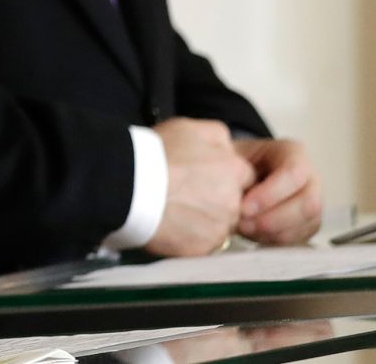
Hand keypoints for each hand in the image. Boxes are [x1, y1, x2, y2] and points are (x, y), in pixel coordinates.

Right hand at [146, 117, 256, 257]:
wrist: (130, 186)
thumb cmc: (157, 153)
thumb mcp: (189, 127)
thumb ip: (217, 135)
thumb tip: (227, 146)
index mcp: (234, 169)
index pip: (245, 177)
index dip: (224, 176)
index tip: (205, 177)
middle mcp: (234, 201)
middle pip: (235, 203)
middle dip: (217, 200)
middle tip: (189, 193)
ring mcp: (219, 228)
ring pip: (220, 225)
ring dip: (205, 220)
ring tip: (178, 210)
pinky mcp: (203, 248)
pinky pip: (203, 244)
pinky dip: (191, 237)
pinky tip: (173, 225)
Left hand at [235, 137, 322, 244]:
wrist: (238, 175)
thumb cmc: (237, 162)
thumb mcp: (233, 154)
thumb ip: (234, 165)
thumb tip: (228, 182)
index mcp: (293, 153)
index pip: (293, 173)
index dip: (270, 194)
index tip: (244, 206)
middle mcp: (309, 178)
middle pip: (308, 203)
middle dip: (274, 218)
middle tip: (244, 224)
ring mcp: (312, 203)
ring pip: (306, 224)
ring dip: (273, 232)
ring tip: (244, 229)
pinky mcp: (307, 225)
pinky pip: (300, 238)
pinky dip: (275, 241)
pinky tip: (253, 235)